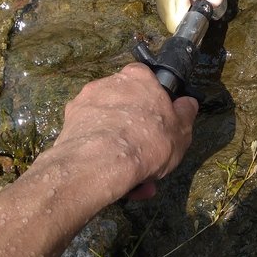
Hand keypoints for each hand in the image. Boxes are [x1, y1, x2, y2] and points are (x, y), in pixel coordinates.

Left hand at [50, 63, 197, 203]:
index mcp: (137, 77)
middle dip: (134, 127)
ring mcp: (84, 102)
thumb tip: (187, 103)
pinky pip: (91, 137)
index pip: (146, 79)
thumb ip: (185, 114)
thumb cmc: (149, 141)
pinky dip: (101, 154)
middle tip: (145, 153)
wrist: (102, 162)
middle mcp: (108, 82)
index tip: (158, 121)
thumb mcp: (181, 131)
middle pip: (124, 102)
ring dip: (118, 145)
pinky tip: (113, 178)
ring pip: (107, 123)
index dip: (153, 101)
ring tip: (131, 177)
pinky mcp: (68, 124)